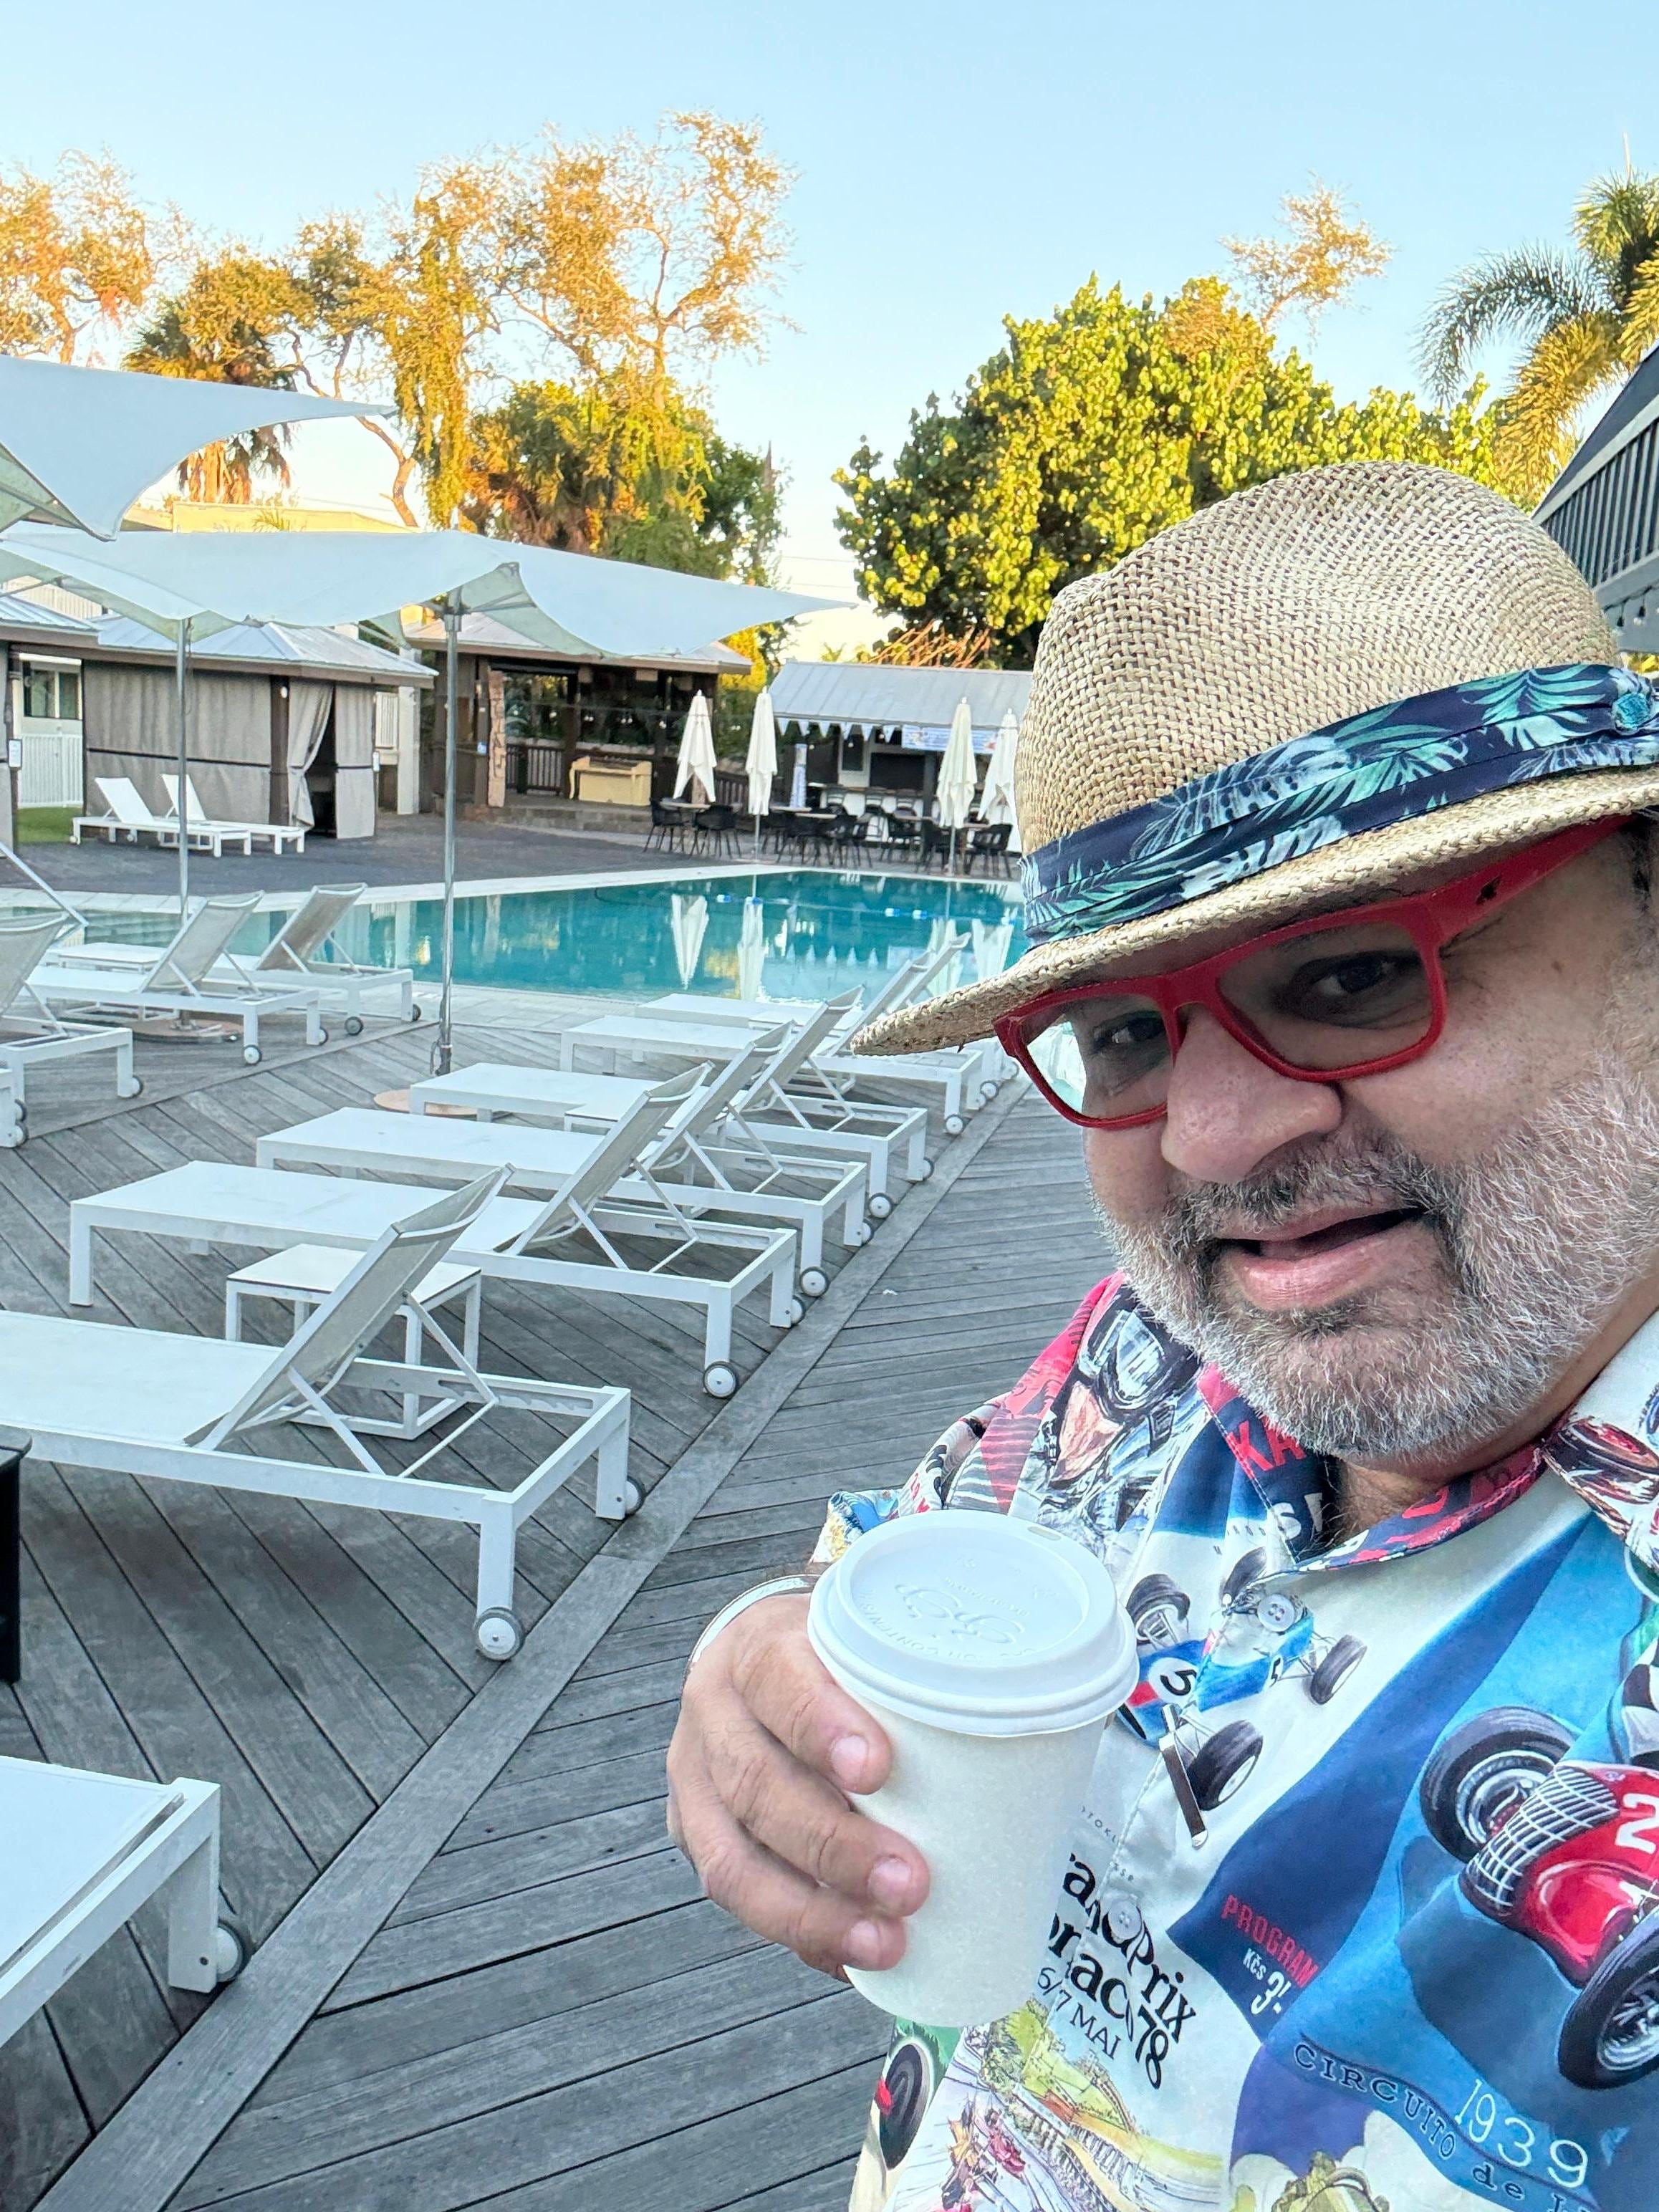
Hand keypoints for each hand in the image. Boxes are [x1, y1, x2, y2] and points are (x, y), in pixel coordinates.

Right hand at [667, 1590, 929, 1977]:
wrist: (764, 1661)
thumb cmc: (837, 1659)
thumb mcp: (871, 1638)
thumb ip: (925, 1666)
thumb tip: (1042, 1719)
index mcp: (758, 1649)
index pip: (777, 1678)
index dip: (821, 1725)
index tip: (879, 1769)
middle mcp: (714, 1712)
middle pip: (756, 1784)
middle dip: (834, 1845)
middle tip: (911, 1882)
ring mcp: (695, 1780)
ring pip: (733, 1859)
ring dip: (813, 1911)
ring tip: (885, 1942)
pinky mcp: (699, 1836)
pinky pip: (738, 1899)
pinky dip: (799, 1934)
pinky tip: (851, 1958)